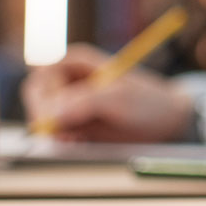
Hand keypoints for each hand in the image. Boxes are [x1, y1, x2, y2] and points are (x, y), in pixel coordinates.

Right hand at [21, 43, 195, 142]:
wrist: (168, 121)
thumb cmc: (148, 102)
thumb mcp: (120, 98)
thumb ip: (85, 102)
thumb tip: (53, 114)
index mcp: (74, 62)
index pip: (42, 79)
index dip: (43, 100)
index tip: (53, 119)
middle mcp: (67, 80)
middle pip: (37, 100)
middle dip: (46, 119)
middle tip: (66, 135)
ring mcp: (69, 103)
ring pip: (44, 120)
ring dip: (56, 133)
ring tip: (81, 138)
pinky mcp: (74, 123)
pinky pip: (56, 135)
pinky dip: (64, 141)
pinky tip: (83, 143)